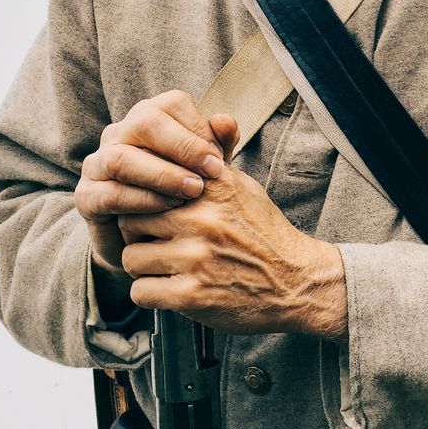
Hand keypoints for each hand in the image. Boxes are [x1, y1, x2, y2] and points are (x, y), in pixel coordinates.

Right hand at [75, 90, 238, 274]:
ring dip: (163, 174)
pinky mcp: (86, 196)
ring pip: (122, 157)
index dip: (199, 128)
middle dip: (183, 147)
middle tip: (212, 173)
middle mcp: (119, 133)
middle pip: (145, 122)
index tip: (220, 160)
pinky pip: (110, 194)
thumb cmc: (183, 194)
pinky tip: (170, 208)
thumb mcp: (206, 169)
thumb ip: (218, 144)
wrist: (151, 239)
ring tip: (193, 191)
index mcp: (149, 116)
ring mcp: (97, 163)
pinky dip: (144, 200)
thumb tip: (226, 121)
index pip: (172, 104)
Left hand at [117, 166, 347, 339]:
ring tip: (164, 268)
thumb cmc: (266, 235)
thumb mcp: (244, 188)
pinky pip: (140, 292)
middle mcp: (201, 219)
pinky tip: (170, 290)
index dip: (145, 201)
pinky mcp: (192, 296)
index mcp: (211, 188)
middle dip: (138, 235)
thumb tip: (197, 133)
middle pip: (131, 221)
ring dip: (144, 268)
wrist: (297, 282)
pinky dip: (151, 294)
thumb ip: (212, 164)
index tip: (152, 212)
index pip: (148, 184)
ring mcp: (195, 258)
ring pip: (131, 259)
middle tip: (154, 243)